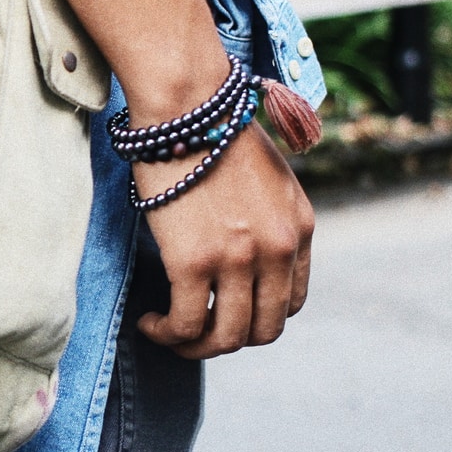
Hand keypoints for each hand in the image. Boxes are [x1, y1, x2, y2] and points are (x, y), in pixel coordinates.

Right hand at [134, 126, 314, 358]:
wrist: (188, 104)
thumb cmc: (214, 128)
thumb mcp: (268, 176)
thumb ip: (269, 217)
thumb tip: (243, 245)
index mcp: (300, 228)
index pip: (292, 302)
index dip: (257, 317)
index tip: (225, 310)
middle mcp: (277, 249)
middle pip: (263, 330)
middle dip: (228, 340)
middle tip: (195, 331)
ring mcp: (238, 259)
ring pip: (225, 337)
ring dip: (195, 347)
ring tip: (168, 333)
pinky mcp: (193, 262)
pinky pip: (185, 324)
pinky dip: (167, 334)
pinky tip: (151, 323)